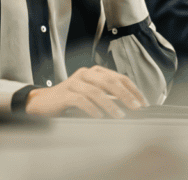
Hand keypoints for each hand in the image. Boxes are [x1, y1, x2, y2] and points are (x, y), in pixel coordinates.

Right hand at [25, 65, 147, 117]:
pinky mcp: (65, 93)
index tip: (143, 103)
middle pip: (110, 81)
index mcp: (95, 72)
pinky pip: (81, 100)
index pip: (119, 77)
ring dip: (110, 105)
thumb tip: (130, 106)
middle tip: (136, 107)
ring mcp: (74, 82)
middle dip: (125, 95)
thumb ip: (108, 97)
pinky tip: (99, 116)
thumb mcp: (92, 96)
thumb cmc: (71, 100)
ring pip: (96, 91)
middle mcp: (86, 74)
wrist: (43, 102)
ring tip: (120, 115)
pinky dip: (92, 108)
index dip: (133, 89)